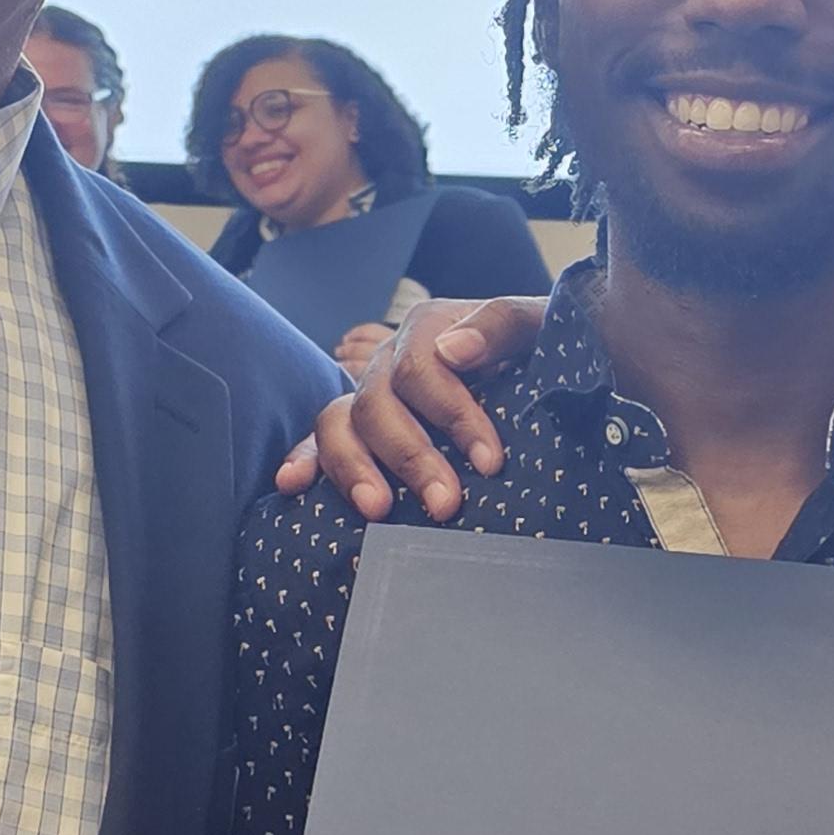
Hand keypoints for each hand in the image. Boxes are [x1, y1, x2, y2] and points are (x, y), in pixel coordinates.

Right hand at [275, 293, 547, 520]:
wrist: (538, 370)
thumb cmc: (540, 351)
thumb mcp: (538, 326)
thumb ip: (502, 325)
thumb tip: (455, 350)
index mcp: (430, 328)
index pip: (421, 368)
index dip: (453, 415)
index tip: (490, 462)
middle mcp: (391, 360)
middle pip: (376, 403)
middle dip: (409, 457)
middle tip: (445, 504)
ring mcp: (370, 394)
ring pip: (338, 423)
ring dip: (353, 467)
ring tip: (378, 509)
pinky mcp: (360, 430)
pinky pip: (318, 441)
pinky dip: (304, 461)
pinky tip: (293, 485)